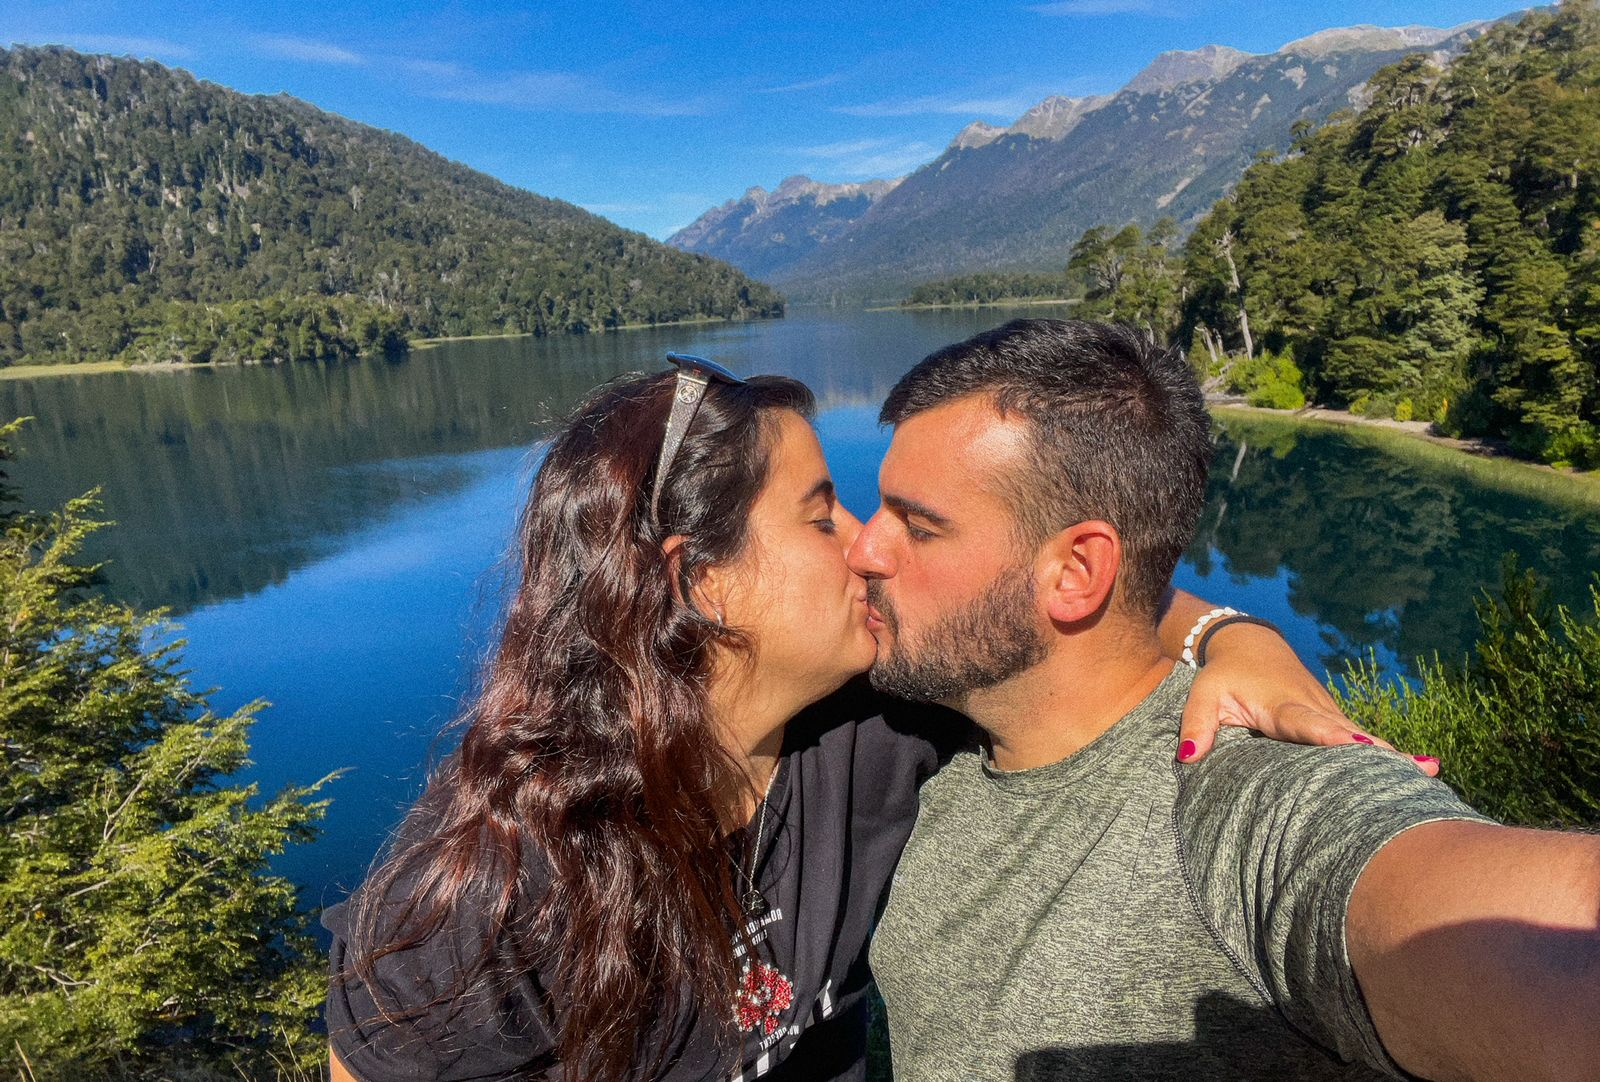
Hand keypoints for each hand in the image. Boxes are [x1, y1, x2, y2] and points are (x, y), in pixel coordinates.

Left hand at [1179, 623, 1439, 776]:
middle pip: (1350, 735)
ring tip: (1430, 777)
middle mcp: (1315, 709)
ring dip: (1393, 758)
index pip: (1309, 724)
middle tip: (1420, 770)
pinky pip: (1363, 743)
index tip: (1360, 749)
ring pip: (1364, 740)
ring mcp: (1330, 715)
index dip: (1333, 738)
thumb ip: (1195, 724)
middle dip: (1380, 754)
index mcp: (1283, 705)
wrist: (1250, 645)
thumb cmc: (1224, 675)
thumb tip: (1188, 758)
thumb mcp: (1202, 694)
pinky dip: (1389, 758)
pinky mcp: (1336, 723)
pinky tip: (1423, 774)